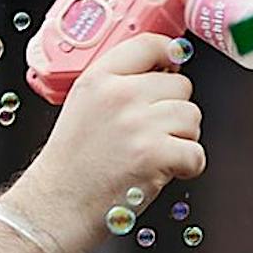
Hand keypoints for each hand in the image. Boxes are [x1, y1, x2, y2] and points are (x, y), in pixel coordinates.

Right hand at [1, 35, 205, 252]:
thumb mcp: (82, 108)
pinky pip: (196, 153)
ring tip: (156, 155)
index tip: (172, 69)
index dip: (169, 56)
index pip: (150, 44)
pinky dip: (188, 167)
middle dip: (174, 112)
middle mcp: (120, 96)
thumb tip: (162, 74)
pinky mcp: (155, 154)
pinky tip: (164, 173)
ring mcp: (139, 124)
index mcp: (98, 79)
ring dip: (183, 139)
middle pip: (180, 86)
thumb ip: (116, 87)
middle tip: (153, 135)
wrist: (56, 208)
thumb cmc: (69, 169)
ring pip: (192, 117)